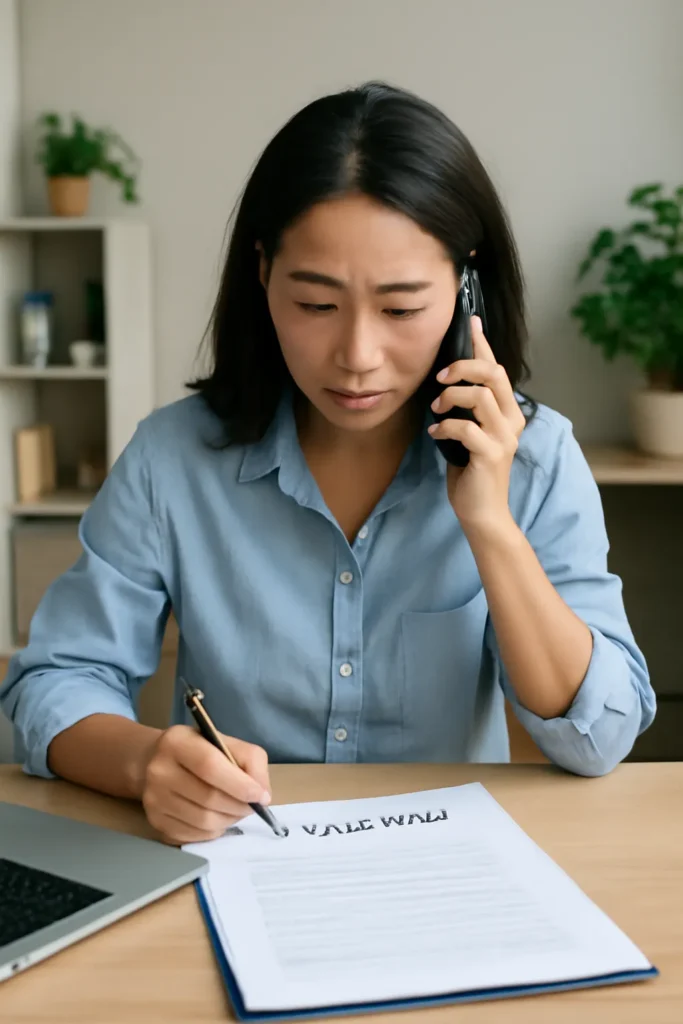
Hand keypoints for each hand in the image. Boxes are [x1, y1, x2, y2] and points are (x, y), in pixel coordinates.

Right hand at [141, 725, 270, 843]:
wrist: (156, 763)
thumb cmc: (199, 750)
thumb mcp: (225, 742)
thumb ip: (250, 760)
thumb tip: (263, 794)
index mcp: (176, 742)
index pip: (210, 766)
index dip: (240, 785)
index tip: (261, 796)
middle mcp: (159, 771)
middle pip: (209, 798)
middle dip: (239, 806)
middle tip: (253, 805)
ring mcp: (154, 800)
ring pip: (204, 821)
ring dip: (230, 820)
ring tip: (236, 810)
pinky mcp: (156, 823)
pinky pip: (195, 836)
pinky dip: (215, 831)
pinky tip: (218, 817)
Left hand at [428, 316, 525, 534]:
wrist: (482, 513)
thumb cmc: (472, 474)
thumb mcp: (468, 434)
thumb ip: (466, 410)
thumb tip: (446, 383)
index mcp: (508, 413)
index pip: (496, 370)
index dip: (483, 345)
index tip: (471, 322)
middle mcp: (511, 421)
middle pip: (494, 375)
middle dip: (464, 367)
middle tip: (440, 376)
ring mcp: (504, 438)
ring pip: (481, 397)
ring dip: (451, 397)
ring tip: (436, 409)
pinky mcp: (491, 455)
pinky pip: (467, 429)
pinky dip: (445, 427)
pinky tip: (435, 433)